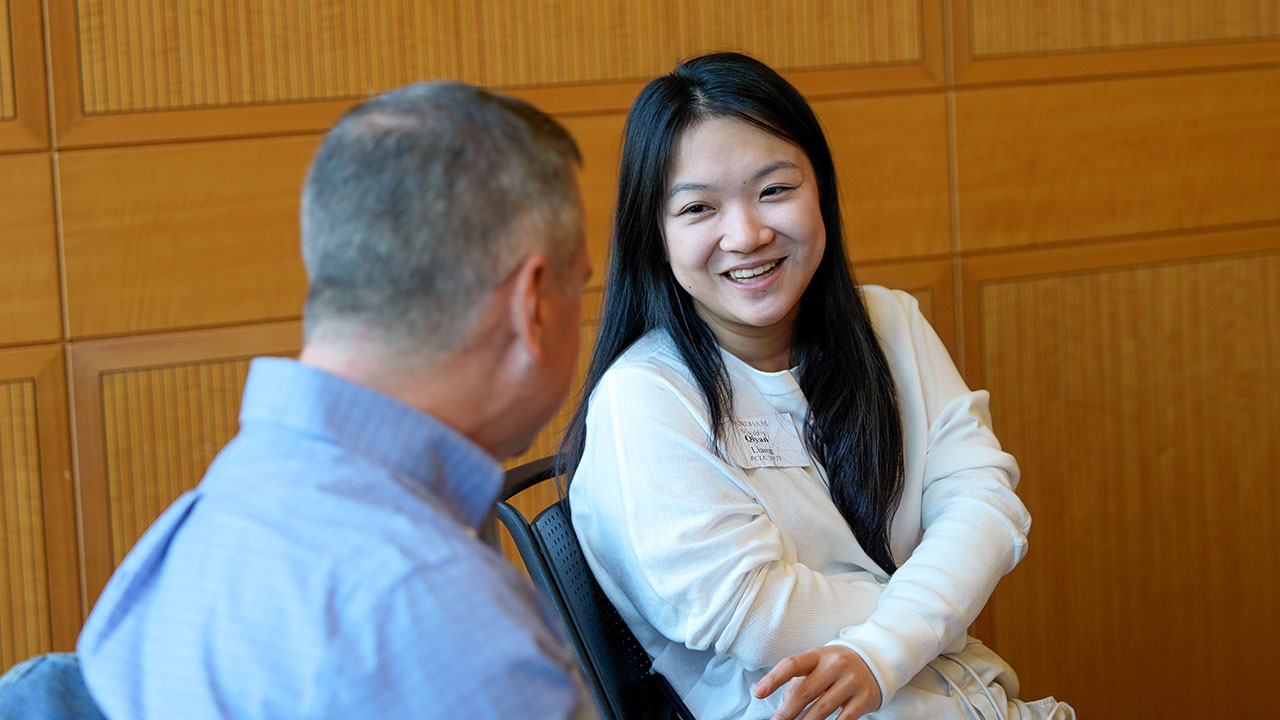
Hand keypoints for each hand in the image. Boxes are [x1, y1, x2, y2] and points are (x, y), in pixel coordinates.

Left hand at [753, 645, 881, 719]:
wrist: (876, 662)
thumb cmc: (836, 666)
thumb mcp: (817, 664)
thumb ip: (799, 682)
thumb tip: (785, 704)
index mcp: (818, 654)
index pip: (792, 664)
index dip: (773, 678)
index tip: (758, 692)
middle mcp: (835, 665)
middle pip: (805, 692)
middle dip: (786, 713)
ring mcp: (851, 682)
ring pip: (821, 710)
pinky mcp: (864, 699)